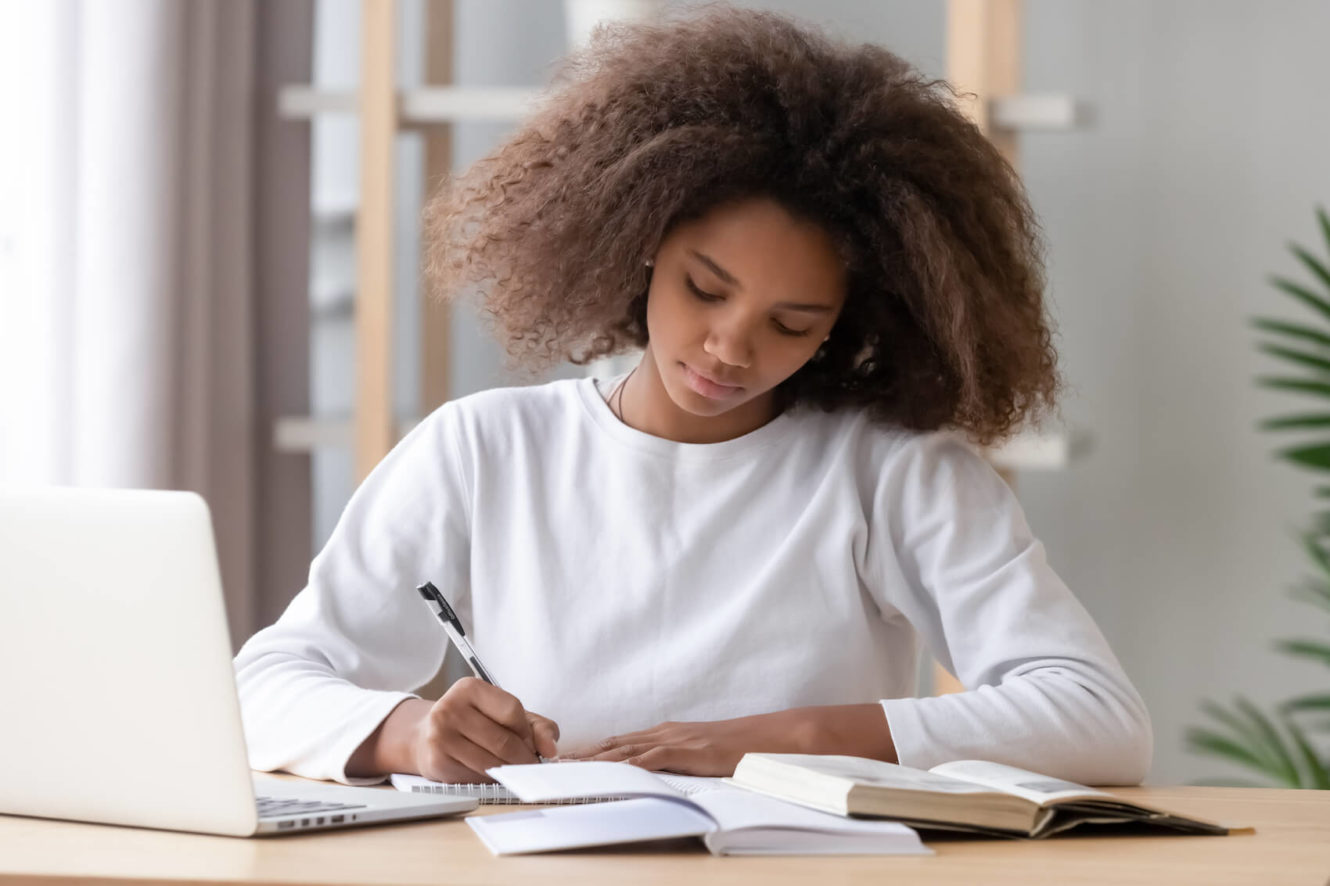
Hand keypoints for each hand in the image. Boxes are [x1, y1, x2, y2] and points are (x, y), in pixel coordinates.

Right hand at [410, 677, 559, 782]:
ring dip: (509, 772)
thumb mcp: (504, 714)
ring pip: (491, 763)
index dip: (528, 732)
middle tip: (530, 765)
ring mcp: (440, 736)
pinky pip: (475, 777)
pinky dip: (490, 780)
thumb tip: (550, 749)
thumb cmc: (472, 722)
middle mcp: (450, 708)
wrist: (425, 736)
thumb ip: (536, 726)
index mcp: (470, 688)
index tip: (532, 743)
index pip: (512, 711)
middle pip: (503, 741)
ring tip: (513, 770)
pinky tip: (490, 773)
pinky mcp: (436, 762)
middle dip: (524, 758)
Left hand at [560, 704, 895, 775]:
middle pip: (612, 746)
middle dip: (579, 757)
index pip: (617, 745)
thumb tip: (652, 780)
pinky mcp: (691, 750)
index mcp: (665, 735)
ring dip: (594, 761)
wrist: (776, 739)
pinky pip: (654, 758)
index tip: (558, 764)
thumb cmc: (741, 752)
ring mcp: (677, 740)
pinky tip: (610, 772)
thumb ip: (676, 765)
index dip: (587, 755)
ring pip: (625, 750)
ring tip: (564, 771)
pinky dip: (629, 765)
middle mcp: (665, 733)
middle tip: (546, 767)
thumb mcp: (701, 759)